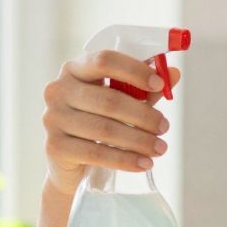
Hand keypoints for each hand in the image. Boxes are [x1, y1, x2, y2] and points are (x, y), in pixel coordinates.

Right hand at [41, 50, 176, 196]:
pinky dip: (125, 160)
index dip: (134, 71)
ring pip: (105, 128)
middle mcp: (58, 90)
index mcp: (74, 69)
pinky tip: (144, 163)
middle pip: (109, 99)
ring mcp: (53, 118)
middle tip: (164, 127)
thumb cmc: (98, 123)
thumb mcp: (120, 101)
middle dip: (143, 115)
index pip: (104, 61)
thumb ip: (143, 88)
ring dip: (139, 140)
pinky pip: (96, 153)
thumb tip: (174, 74)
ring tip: (160, 148)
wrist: (71, 165)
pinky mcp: (55, 147)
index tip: (159, 85)